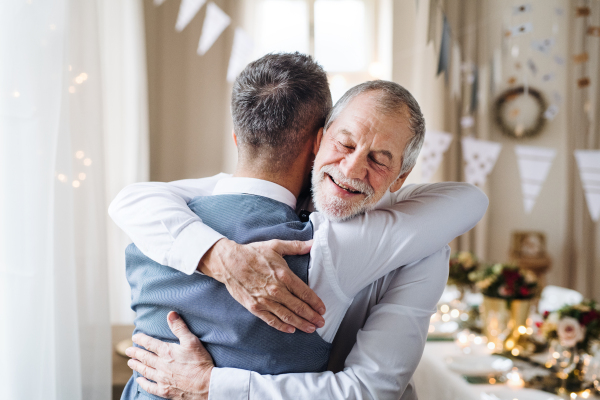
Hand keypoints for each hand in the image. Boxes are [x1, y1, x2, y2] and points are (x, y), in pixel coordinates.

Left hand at [126, 312, 212, 399]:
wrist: (206, 384)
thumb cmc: (200, 362)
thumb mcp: (192, 341)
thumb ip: (180, 327)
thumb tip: (171, 314)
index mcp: (167, 352)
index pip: (150, 344)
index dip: (141, 339)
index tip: (135, 337)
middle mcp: (161, 365)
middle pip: (145, 358)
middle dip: (135, 353)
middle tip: (128, 350)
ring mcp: (162, 379)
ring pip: (145, 371)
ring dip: (137, 366)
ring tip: (130, 362)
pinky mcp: (165, 390)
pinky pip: (150, 387)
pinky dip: (143, 383)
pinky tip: (139, 380)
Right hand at [198, 238, 325, 333]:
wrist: (228, 262)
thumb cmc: (252, 253)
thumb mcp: (275, 245)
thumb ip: (296, 246)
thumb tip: (313, 243)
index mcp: (283, 275)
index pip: (305, 292)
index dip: (316, 302)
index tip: (322, 309)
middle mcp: (276, 290)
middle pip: (299, 307)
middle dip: (312, 316)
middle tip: (321, 322)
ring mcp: (265, 300)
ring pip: (287, 316)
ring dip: (301, 324)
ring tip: (311, 329)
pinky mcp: (255, 306)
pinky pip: (271, 320)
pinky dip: (282, 326)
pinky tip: (291, 330)